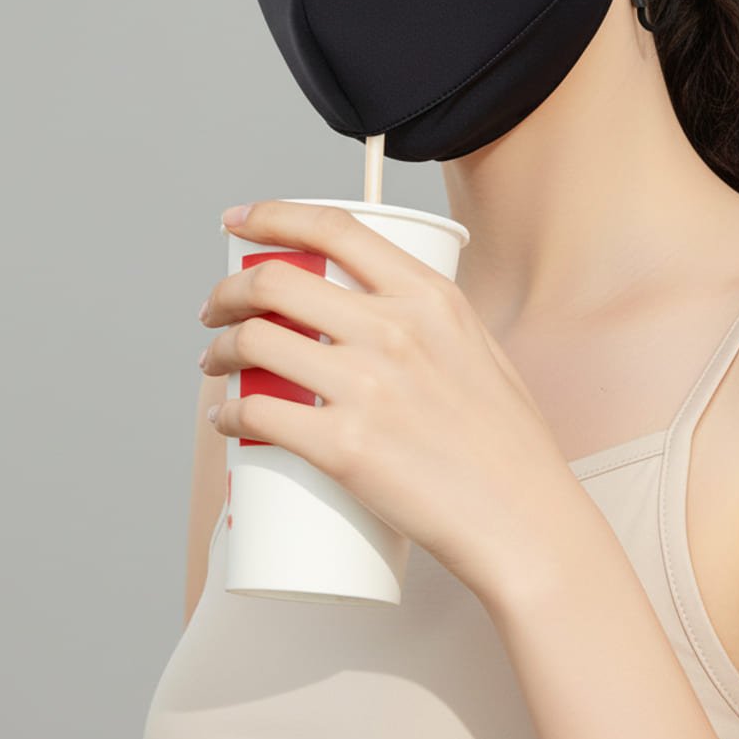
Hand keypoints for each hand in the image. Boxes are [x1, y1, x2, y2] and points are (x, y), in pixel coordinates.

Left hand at [199, 199, 580, 604]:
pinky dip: (228, 413)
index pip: (333, 227)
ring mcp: (367, 387)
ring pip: (254, 342)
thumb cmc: (506, 443)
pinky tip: (226, 417)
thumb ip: (425, 318)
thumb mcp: (477, 346)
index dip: (272, 215)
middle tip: (214, 309)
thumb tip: (366, 304)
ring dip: (219, 348)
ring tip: (215, 362)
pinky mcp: (345, 448)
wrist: (524, 523)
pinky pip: (258, 414)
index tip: (236, 222)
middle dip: (228, 291)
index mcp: (429, 295)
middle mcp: (394, 329)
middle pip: (276, 281)